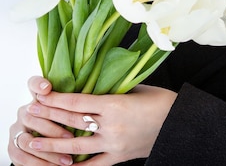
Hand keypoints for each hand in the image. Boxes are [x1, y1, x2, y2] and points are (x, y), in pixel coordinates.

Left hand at [9, 76, 176, 164]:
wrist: (179, 124)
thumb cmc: (160, 101)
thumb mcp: (136, 87)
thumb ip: (112, 88)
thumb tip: (91, 83)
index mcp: (116, 105)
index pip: (79, 102)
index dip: (57, 99)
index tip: (41, 94)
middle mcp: (112, 127)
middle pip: (73, 122)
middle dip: (49, 117)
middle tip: (30, 112)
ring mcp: (113, 145)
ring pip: (76, 147)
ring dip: (53, 146)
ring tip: (33, 143)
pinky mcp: (118, 158)